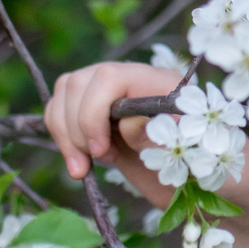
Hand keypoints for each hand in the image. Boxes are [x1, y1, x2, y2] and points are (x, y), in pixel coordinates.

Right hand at [40, 61, 181, 195]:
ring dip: (66, 135)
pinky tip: (78, 163)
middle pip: (77, 83)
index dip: (93, 112)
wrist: (182, 171)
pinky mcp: (88, 105)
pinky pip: (58, 110)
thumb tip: (129, 123)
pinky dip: (61, 138)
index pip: (107, 77)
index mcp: (154, 80)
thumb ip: (159, 134)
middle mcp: (125, 76)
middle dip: (78, 128)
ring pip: (63, 94)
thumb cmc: (190, 159)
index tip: (100, 149)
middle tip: (99, 159)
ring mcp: (103, 88)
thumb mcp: (184, 150)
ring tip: (86, 165)